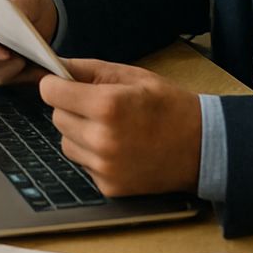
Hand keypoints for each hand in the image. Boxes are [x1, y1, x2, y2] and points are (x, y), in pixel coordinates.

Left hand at [39, 59, 201, 196]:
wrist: (202, 146)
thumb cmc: (168, 105)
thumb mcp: (130, 75)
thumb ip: (87, 69)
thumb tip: (53, 66)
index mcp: (106, 106)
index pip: (50, 92)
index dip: (56, 85)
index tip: (63, 84)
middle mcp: (102, 139)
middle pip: (57, 117)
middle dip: (70, 108)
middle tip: (97, 106)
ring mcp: (105, 166)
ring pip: (67, 142)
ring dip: (80, 132)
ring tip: (111, 127)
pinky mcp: (109, 186)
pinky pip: (84, 163)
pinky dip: (93, 154)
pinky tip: (118, 147)